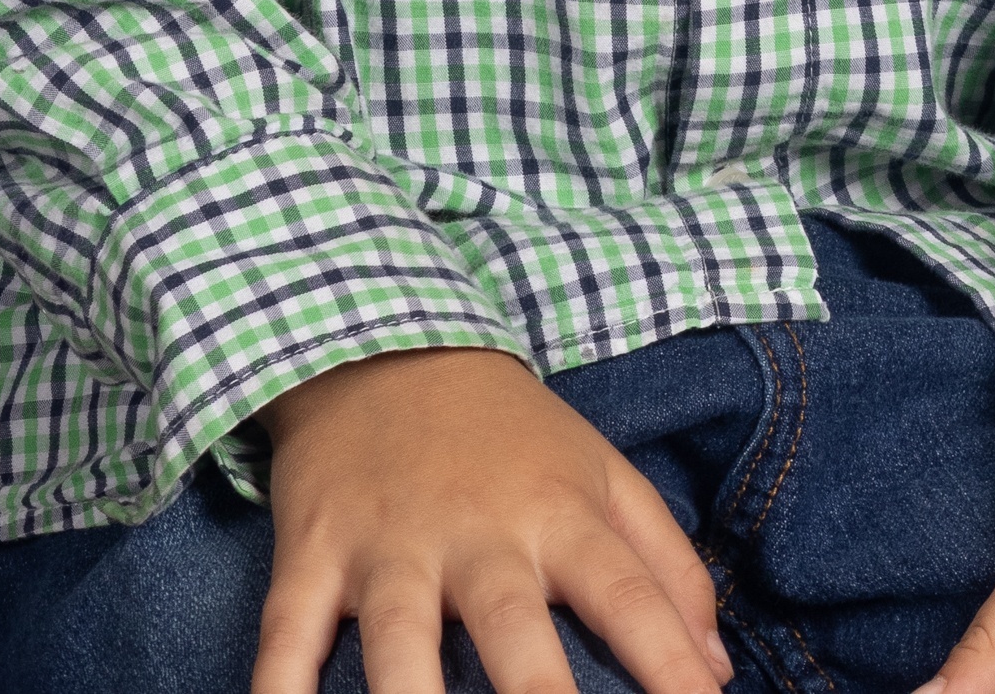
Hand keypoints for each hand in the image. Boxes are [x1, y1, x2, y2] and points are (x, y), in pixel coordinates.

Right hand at [251, 343, 732, 693]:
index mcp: (555, 512)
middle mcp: (475, 533)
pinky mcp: (313, 549)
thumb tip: (717, 669)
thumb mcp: (599, 471)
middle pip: (512, 627)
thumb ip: (665, 565)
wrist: (380, 335)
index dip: (669, 661)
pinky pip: (288, 629)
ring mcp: (387, 544)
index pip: (627, 594)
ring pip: (397, 640)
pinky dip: (278, 684)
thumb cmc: (507, 434)